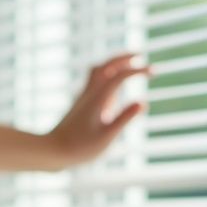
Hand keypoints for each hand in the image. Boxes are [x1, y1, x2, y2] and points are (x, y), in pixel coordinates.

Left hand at [46, 52, 149, 167]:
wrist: (52, 151)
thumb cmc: (80, 148)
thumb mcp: (107, 136)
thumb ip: (124, 118)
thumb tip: (143, 102)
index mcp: (98, 98)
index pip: (120, 75)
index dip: (138, 70)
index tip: (155, 71)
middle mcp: (90, 93)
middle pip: (107, 65)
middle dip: (125, 58)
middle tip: (141, 56)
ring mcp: (84, 97)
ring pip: (98, 70)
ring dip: (114, 63)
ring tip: (129, 64)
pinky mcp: (81, 104)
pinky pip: (94, 81)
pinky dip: (107, 75)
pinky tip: (114, 87)